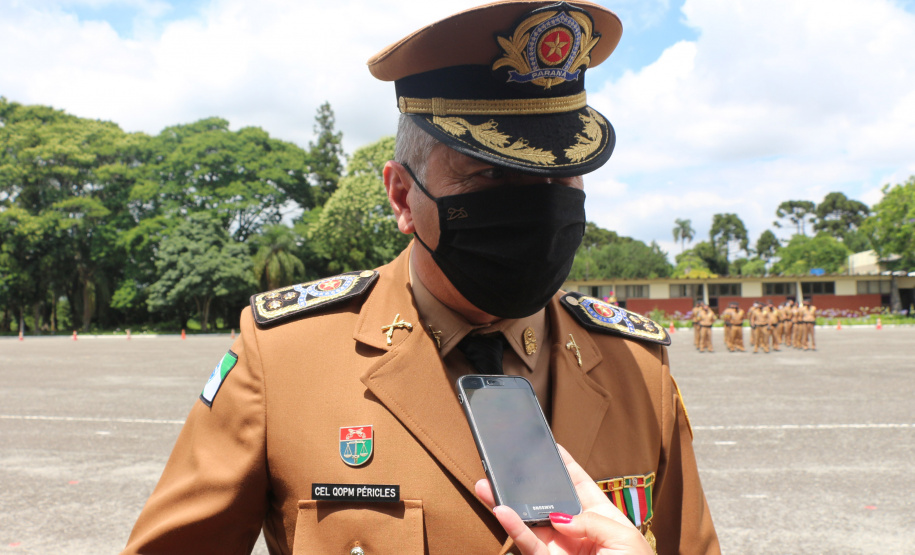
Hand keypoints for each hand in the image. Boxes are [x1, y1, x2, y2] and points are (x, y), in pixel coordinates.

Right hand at [475, 445, 653, 554]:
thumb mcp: (625, 538)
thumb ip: (592, 521)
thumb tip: (559, 518)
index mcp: (601, 518)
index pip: (579, 485)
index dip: (565, 466)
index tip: (550, 446)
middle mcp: (576, 531)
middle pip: (547, 500)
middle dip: (527, 482)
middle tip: (507, 464)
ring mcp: (560, 548)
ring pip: (528, 521)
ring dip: (508, 502)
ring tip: (488, 485)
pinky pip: (528, 544)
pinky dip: (514, 528)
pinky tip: (502, 511)